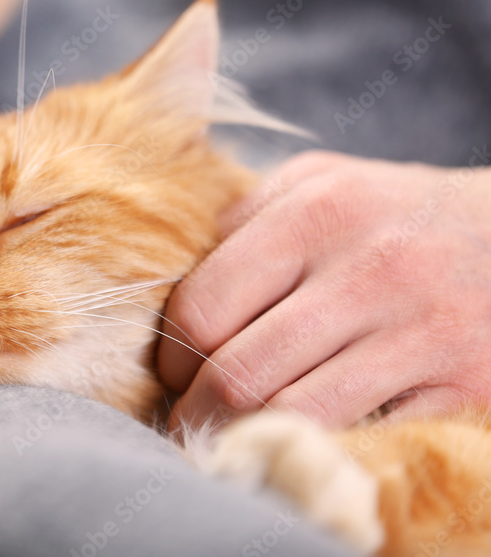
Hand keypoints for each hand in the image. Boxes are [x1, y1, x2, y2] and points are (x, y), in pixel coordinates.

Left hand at [158, 150, 490, 430]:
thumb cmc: (395, 213)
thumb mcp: (319, 185)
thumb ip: (243, 221)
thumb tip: (170, 285)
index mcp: (316, 212)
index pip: (202, 307)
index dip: (171, 357)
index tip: (171, 374)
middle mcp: (369, 268)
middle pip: (239, 371)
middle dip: (196, 409)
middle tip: (190, 417)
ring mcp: (421, 330)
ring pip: (292, 412)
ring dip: (245, 436)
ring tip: (230, 435)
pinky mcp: (464, 384)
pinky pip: (363, 436)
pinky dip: (317, 445)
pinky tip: (300, 437)